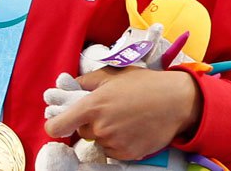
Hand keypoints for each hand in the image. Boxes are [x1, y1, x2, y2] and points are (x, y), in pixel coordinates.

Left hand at [43, 68, 202, 160]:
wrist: (176, 101)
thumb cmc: (143, 84)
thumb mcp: (111, 75)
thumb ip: (85, 82)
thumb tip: (68, 86)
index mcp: (91, 106)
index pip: (57, 126)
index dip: (55, 125)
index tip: (58, 123)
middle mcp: (100, 127)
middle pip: (82, 132)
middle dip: (90, 123)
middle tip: (109, 112)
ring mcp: (114, 143)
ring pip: (98, 141)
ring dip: (105, 134)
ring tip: (124, 119)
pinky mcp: (128, 154)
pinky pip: (112, 152)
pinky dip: (117, 144)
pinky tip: (131, 130)